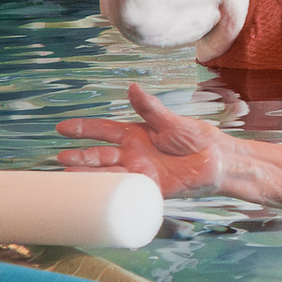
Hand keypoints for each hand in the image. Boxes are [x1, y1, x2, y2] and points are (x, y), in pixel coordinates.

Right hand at [56, 83, 235, 196]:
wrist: (221, 162)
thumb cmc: (200, 139)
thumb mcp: (172, 122)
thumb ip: (151, 108)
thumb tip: (132, 88)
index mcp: (137, 135)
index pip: (104, 131)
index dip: (84, 129)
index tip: (62, 127)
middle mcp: (133, 154)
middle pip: (100, 155)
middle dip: (80, 156)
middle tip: (61, 158)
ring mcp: (139, 173)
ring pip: (107, 174)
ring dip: (88, 175)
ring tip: (67, 175)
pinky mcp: (149, 189)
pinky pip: (124, 192)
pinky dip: (107, 192)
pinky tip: (93, 193)